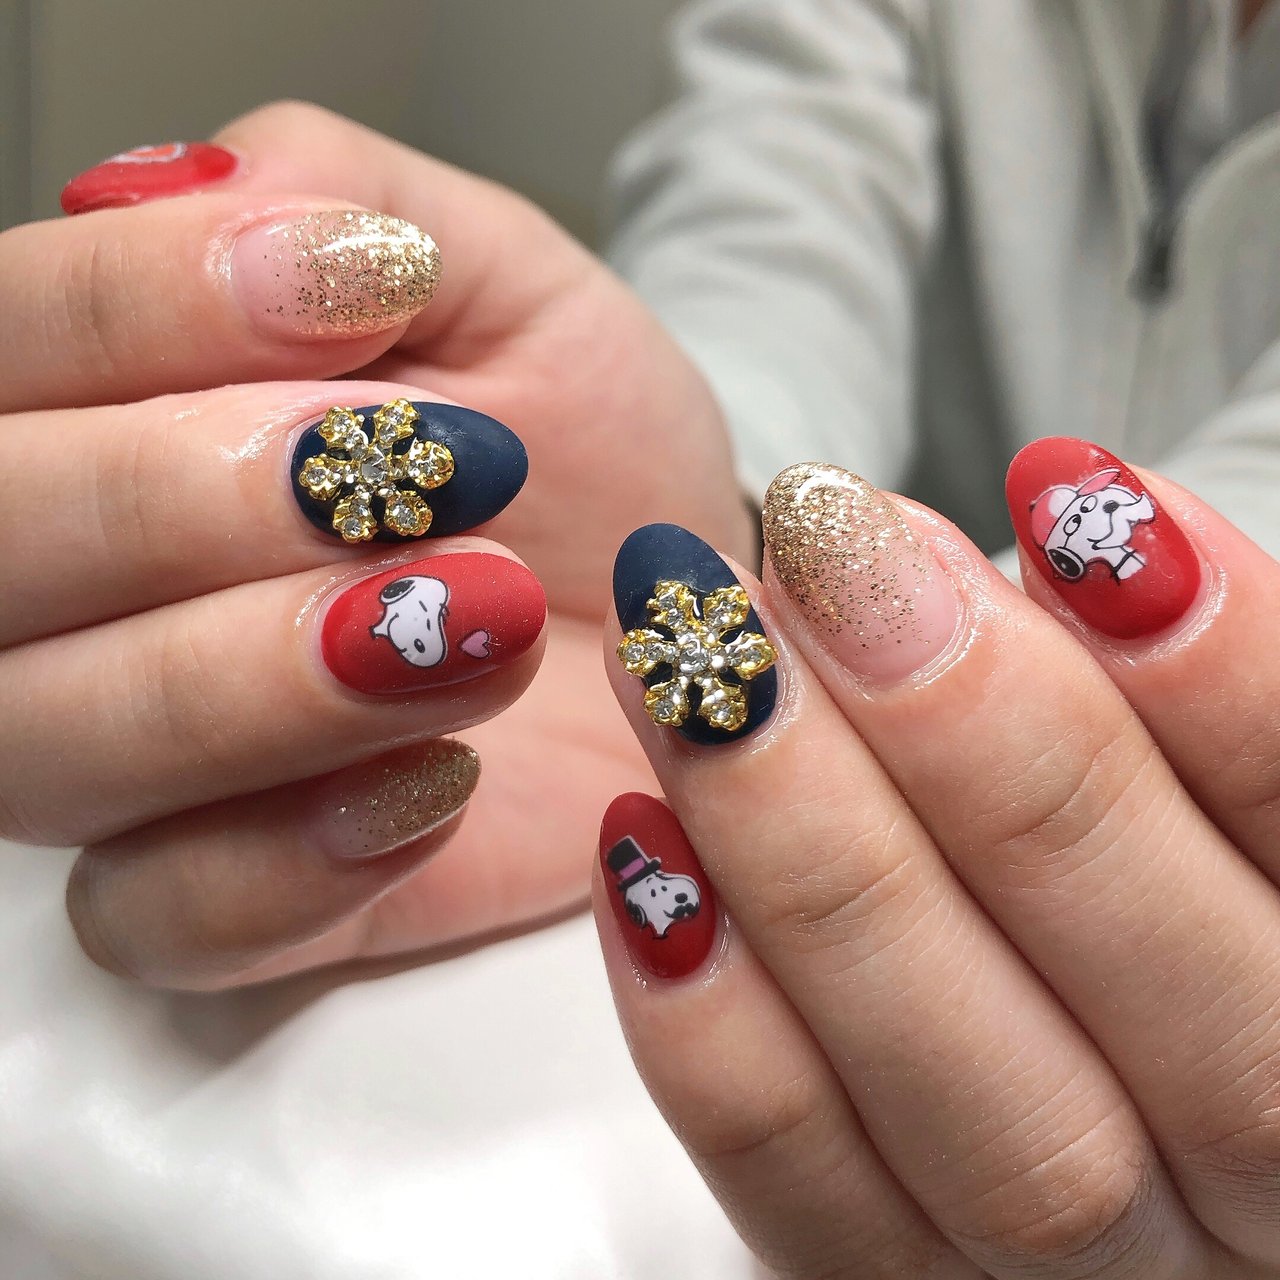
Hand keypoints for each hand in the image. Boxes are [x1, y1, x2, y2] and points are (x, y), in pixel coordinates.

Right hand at [6, 103, 745, 987]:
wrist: (667, 608)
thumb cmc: (581, 444)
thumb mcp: (497, 277)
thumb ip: (337, 196)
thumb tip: (179, 193)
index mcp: (102, 406)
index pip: (1, 339)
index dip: (143, 304)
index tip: (360, 291)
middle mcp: (71, 588)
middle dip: (189, 499)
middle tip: (410, 471)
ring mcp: (128, 758)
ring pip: (45, 742)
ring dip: (261, 677)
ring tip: (477, 614)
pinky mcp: (220, 897)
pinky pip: (158, 916)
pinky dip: (291, 858)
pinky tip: (440, 780)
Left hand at [593, 441, 1279, 1276]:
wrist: (1042, 985)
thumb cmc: (1117, 824)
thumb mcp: (1166, 747)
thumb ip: (1146, 678)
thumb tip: (1001, 550)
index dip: (1229, 681)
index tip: (1066, 491)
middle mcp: (1276, 1193)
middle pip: (1206, 1041)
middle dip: (993, 756)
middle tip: (832, 550)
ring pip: (999, 1133)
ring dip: (815, 862)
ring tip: (692, 661)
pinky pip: (813, 1204)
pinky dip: (717, 1025)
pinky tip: (638, 837)